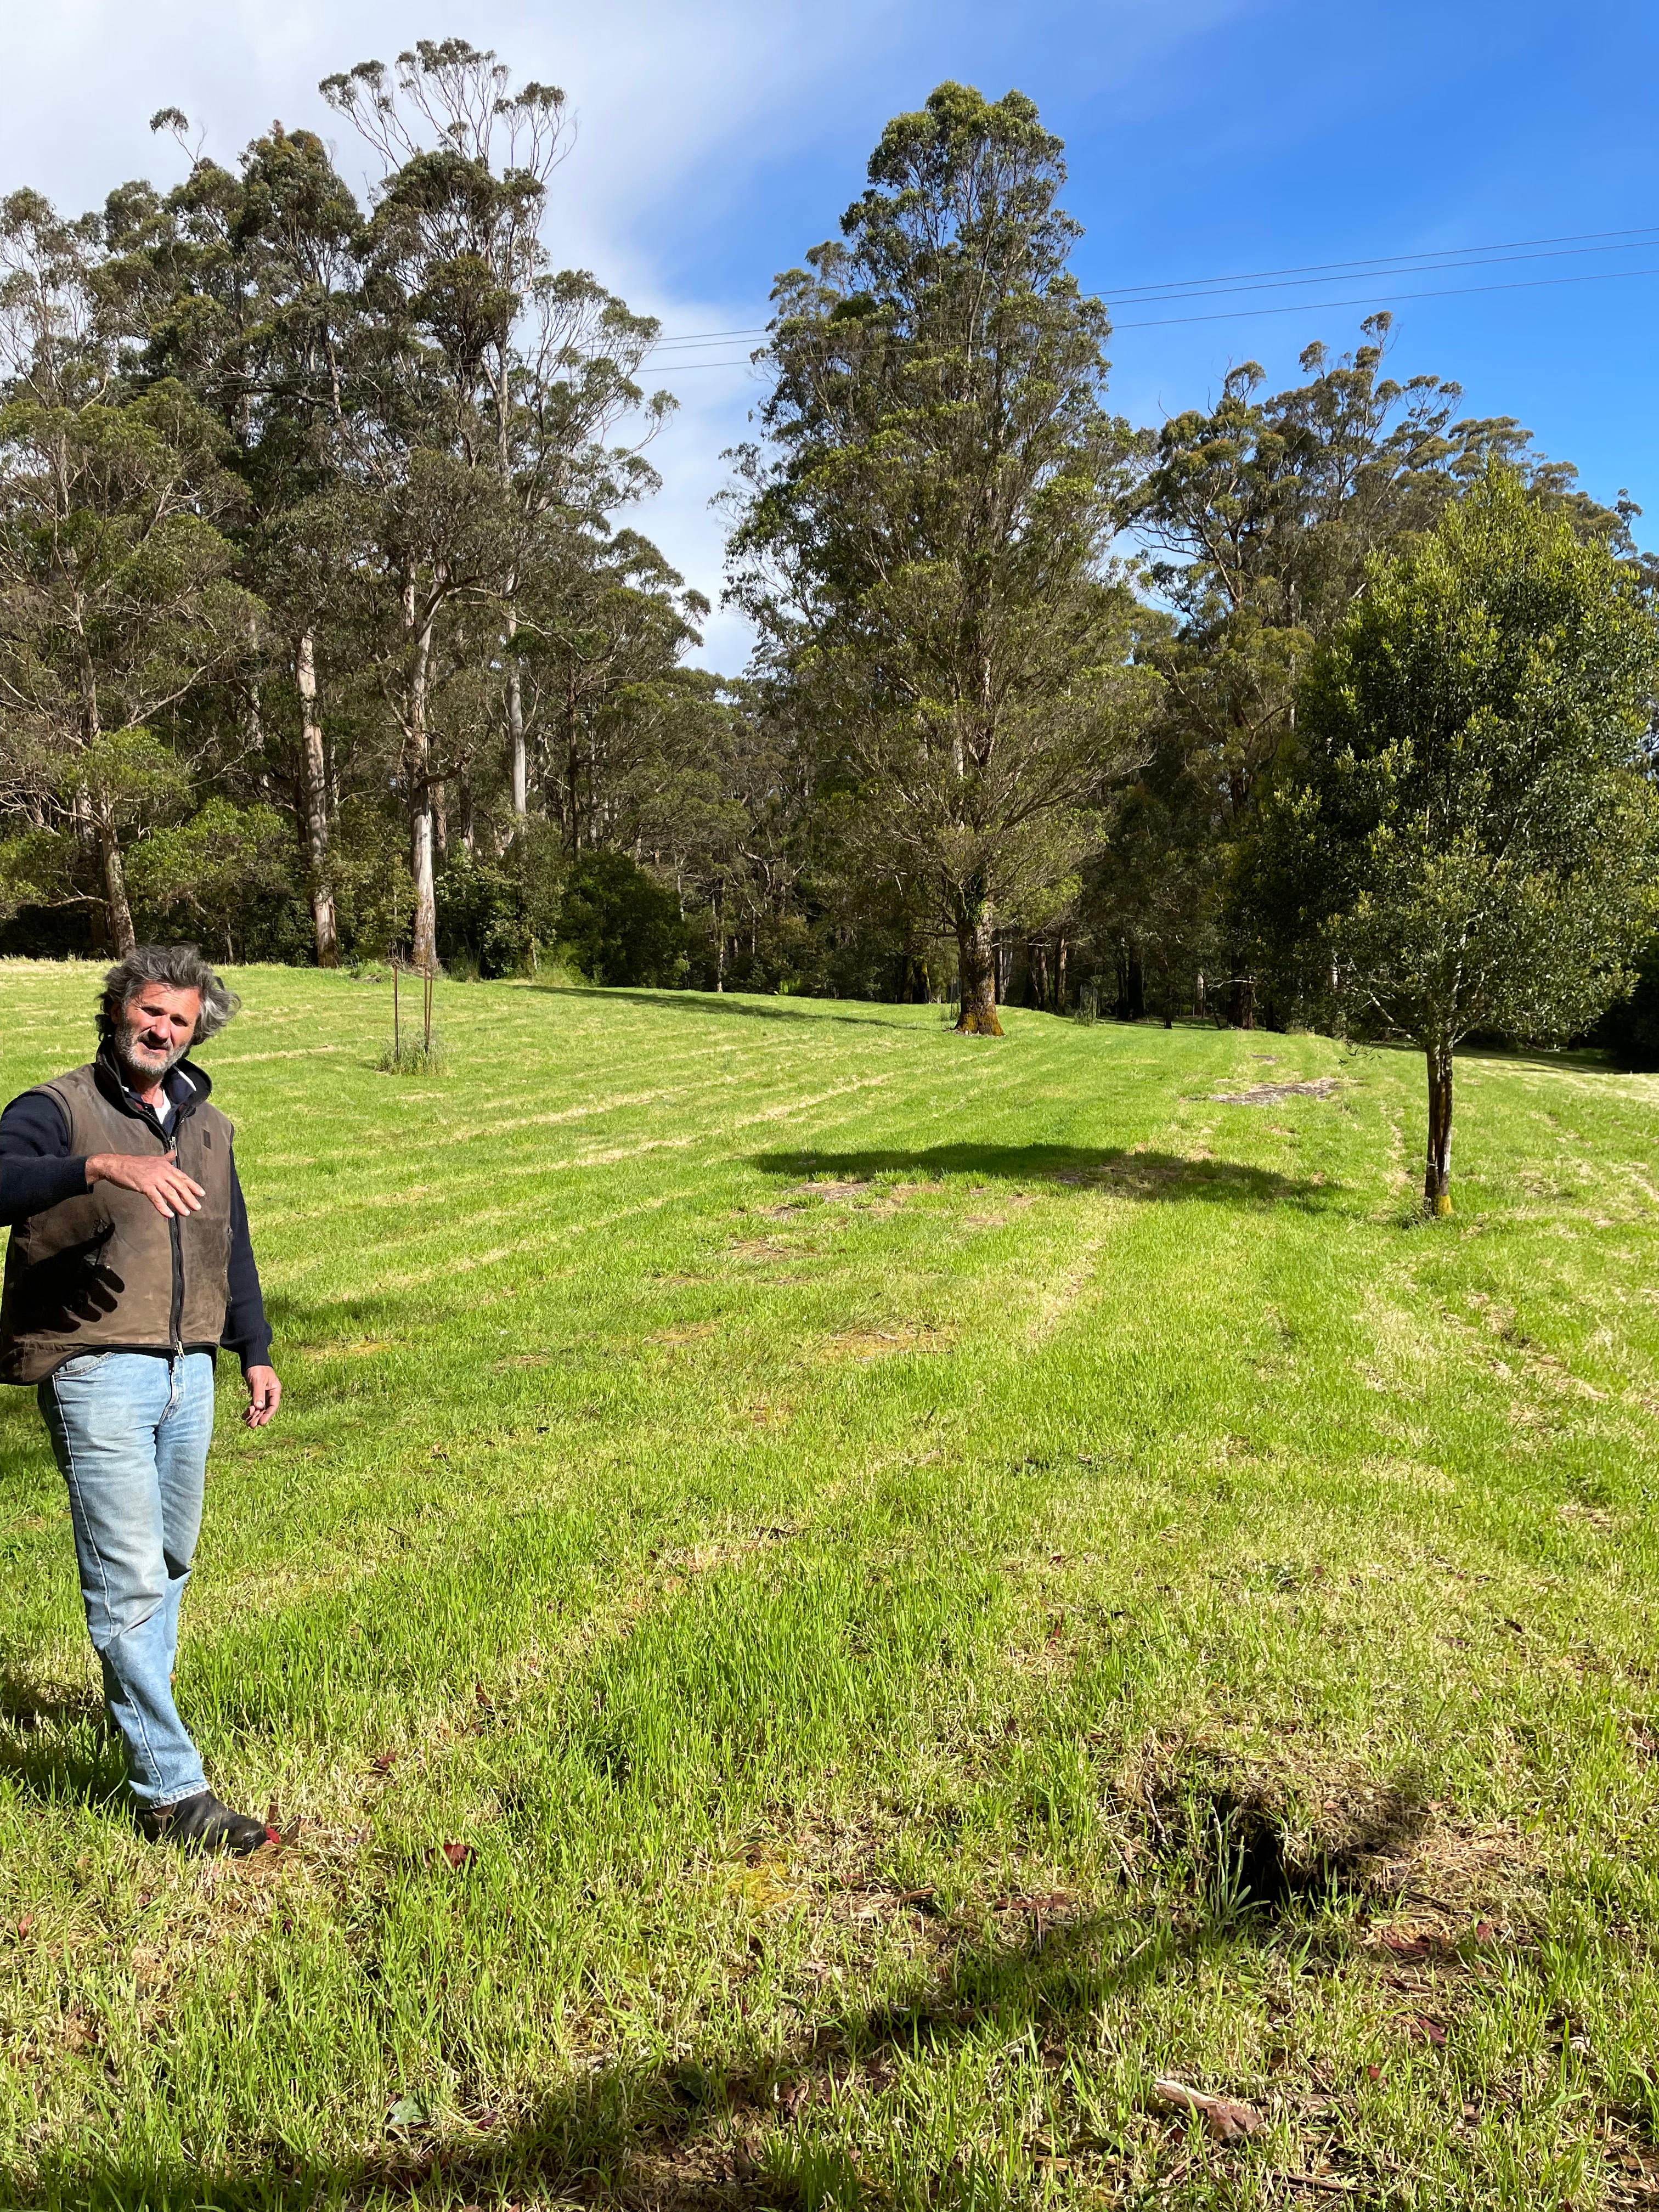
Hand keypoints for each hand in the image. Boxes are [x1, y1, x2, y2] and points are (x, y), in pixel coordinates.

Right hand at [87, 1151, 203, 1219]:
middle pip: (179, 1186)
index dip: (193, 1186)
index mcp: (165, 1166)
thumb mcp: (153, 1159)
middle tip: (197, 1207)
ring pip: (170, 1193)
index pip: (183, 1177)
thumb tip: (173, 1153)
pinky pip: (156, 1198)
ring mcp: (153, 1178)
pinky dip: (163, 1207)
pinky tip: (169, 1214)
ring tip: (186, 1213)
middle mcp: (162, 1171)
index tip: (202, 1194)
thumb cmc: (134, 1164)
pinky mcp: (144, 1185)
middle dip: (190, 1197)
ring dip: (179, 1204)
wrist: (116, 1165)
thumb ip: (165, 1158)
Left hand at [243, 1365, 280, 1427]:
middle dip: (259, 1417)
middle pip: (265, 1409)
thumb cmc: (257, 1368)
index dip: (267, 1415)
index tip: (261, 1423)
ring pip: (259, 1408)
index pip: (273, 1406)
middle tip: (251, 1426)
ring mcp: (263, 1394)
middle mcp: (270, 1393)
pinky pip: (254, 1404)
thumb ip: (258, 1394)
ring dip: (254, 1416)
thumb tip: (259, 1407)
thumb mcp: (258, 1381)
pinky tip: (244, 1416)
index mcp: (275, 1390)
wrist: (252, 1359)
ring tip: (247, 1424)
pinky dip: (249, 1410)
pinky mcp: (256, 1393)